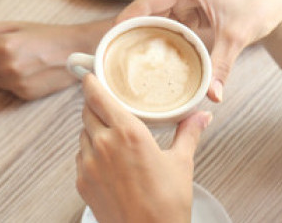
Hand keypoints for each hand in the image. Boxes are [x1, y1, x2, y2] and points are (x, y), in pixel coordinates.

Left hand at [0, 20, 107, 99]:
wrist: (75, 51)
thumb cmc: (45, 35)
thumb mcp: (14, 25)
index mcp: (4, 45)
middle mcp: (8, 66)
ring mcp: (16, 83)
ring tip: (10, 59)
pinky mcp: (24, 94)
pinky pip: (2, 87)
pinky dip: (5, 79)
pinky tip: (21, 69)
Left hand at [77, 75, 204, 222]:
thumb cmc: (168, 205)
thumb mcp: (181, 164)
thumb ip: (188, 133)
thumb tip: (201, 116)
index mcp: (128, 132)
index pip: (97, 95)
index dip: (91, 82)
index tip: (91, 76)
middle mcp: (103, 144)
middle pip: (87, 111)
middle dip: (96, 106)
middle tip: (109, 107)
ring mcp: (88, 164)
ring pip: (82, 134)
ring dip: (93, 131)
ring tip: (113, 139)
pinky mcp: (81, 182)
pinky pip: (80, 157)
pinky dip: (90, 154)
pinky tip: (109, 163)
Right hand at [116, 0, 281, 101]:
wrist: (275, 0)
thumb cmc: (257, 7)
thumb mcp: (236, 38)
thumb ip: (221, 66)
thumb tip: (211, 95)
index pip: (146, 2)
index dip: (125, 19)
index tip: (109, 39)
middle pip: (146, 10)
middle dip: (131, 32)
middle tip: (115, 56)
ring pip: (155, 17)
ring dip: (145, 36)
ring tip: (128, 59)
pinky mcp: (188, 6)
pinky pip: (167, 22)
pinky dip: (160, 37)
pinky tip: (152, 55)